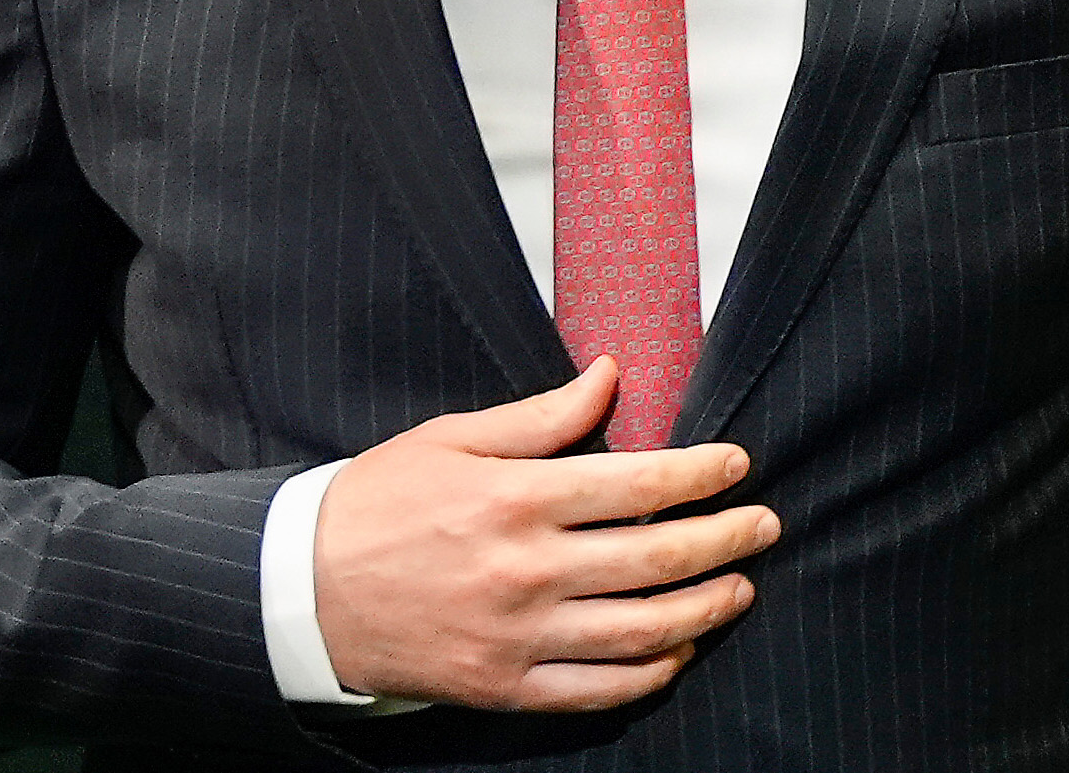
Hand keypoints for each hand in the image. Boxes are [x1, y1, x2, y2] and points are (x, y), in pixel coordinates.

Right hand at [312, 356, 780, 709]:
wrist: (303, 592)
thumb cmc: (376, 504)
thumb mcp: (451, 440)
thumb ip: (540, 418)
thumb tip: (609, 377)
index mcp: (516, 499)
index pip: (638, 483)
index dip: (700, 475)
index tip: (737, 466)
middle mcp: (527, 570)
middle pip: (656, 558)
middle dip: (725, 540)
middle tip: (764, 525)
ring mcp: (520, 636)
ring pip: (642, 630)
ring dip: (705, 608)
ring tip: (740, 588)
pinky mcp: (506, 686)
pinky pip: (600, 690)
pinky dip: (651, 673)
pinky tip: (678, 650)